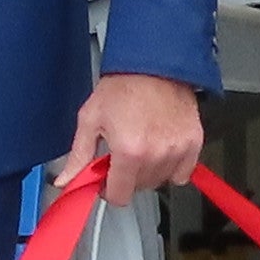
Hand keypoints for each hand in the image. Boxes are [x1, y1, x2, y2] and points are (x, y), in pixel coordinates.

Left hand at [61, 73, 206, 209]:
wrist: (153, 63)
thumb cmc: (123, 85)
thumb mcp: (90, 119)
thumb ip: (79, 156)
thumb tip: (66, 181)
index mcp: (129, 151)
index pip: (119, 196)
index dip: (108, 189)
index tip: (106, 178)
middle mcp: (156, 154)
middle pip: (139, 188)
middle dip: (126, 176)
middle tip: (121, 153)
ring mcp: (178, 150)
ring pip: (160, 181)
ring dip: (148, 171)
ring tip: (141, 145)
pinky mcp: (193, 143)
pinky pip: (182, 173)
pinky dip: (171, 167)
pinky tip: (160, 149)